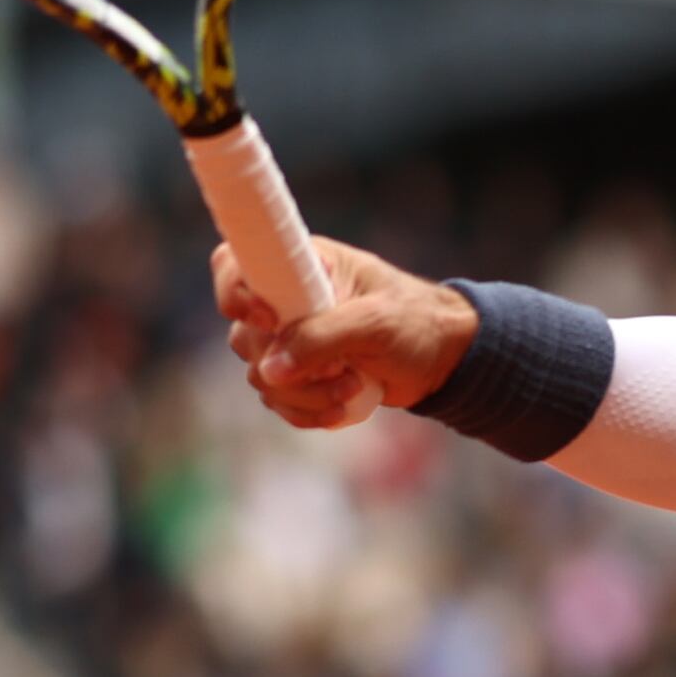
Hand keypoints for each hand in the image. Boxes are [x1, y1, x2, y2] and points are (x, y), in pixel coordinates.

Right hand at [214, 231, 476, 430]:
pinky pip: (279, 400)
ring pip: (261, 375)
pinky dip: (306, 411)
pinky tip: (341, 407)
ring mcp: (288, 339)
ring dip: (303, 393)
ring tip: (352, 386)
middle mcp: (284, 300)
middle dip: (288, 364)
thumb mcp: (375, 322)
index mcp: (300, 265)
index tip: (268, 322)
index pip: (234, 265)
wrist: (442, 358)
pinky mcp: (299, 374)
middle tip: (341, 367)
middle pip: (244, 336)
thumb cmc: (415, 322)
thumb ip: (322, 338)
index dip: (236, 294)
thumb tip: (270, 370)